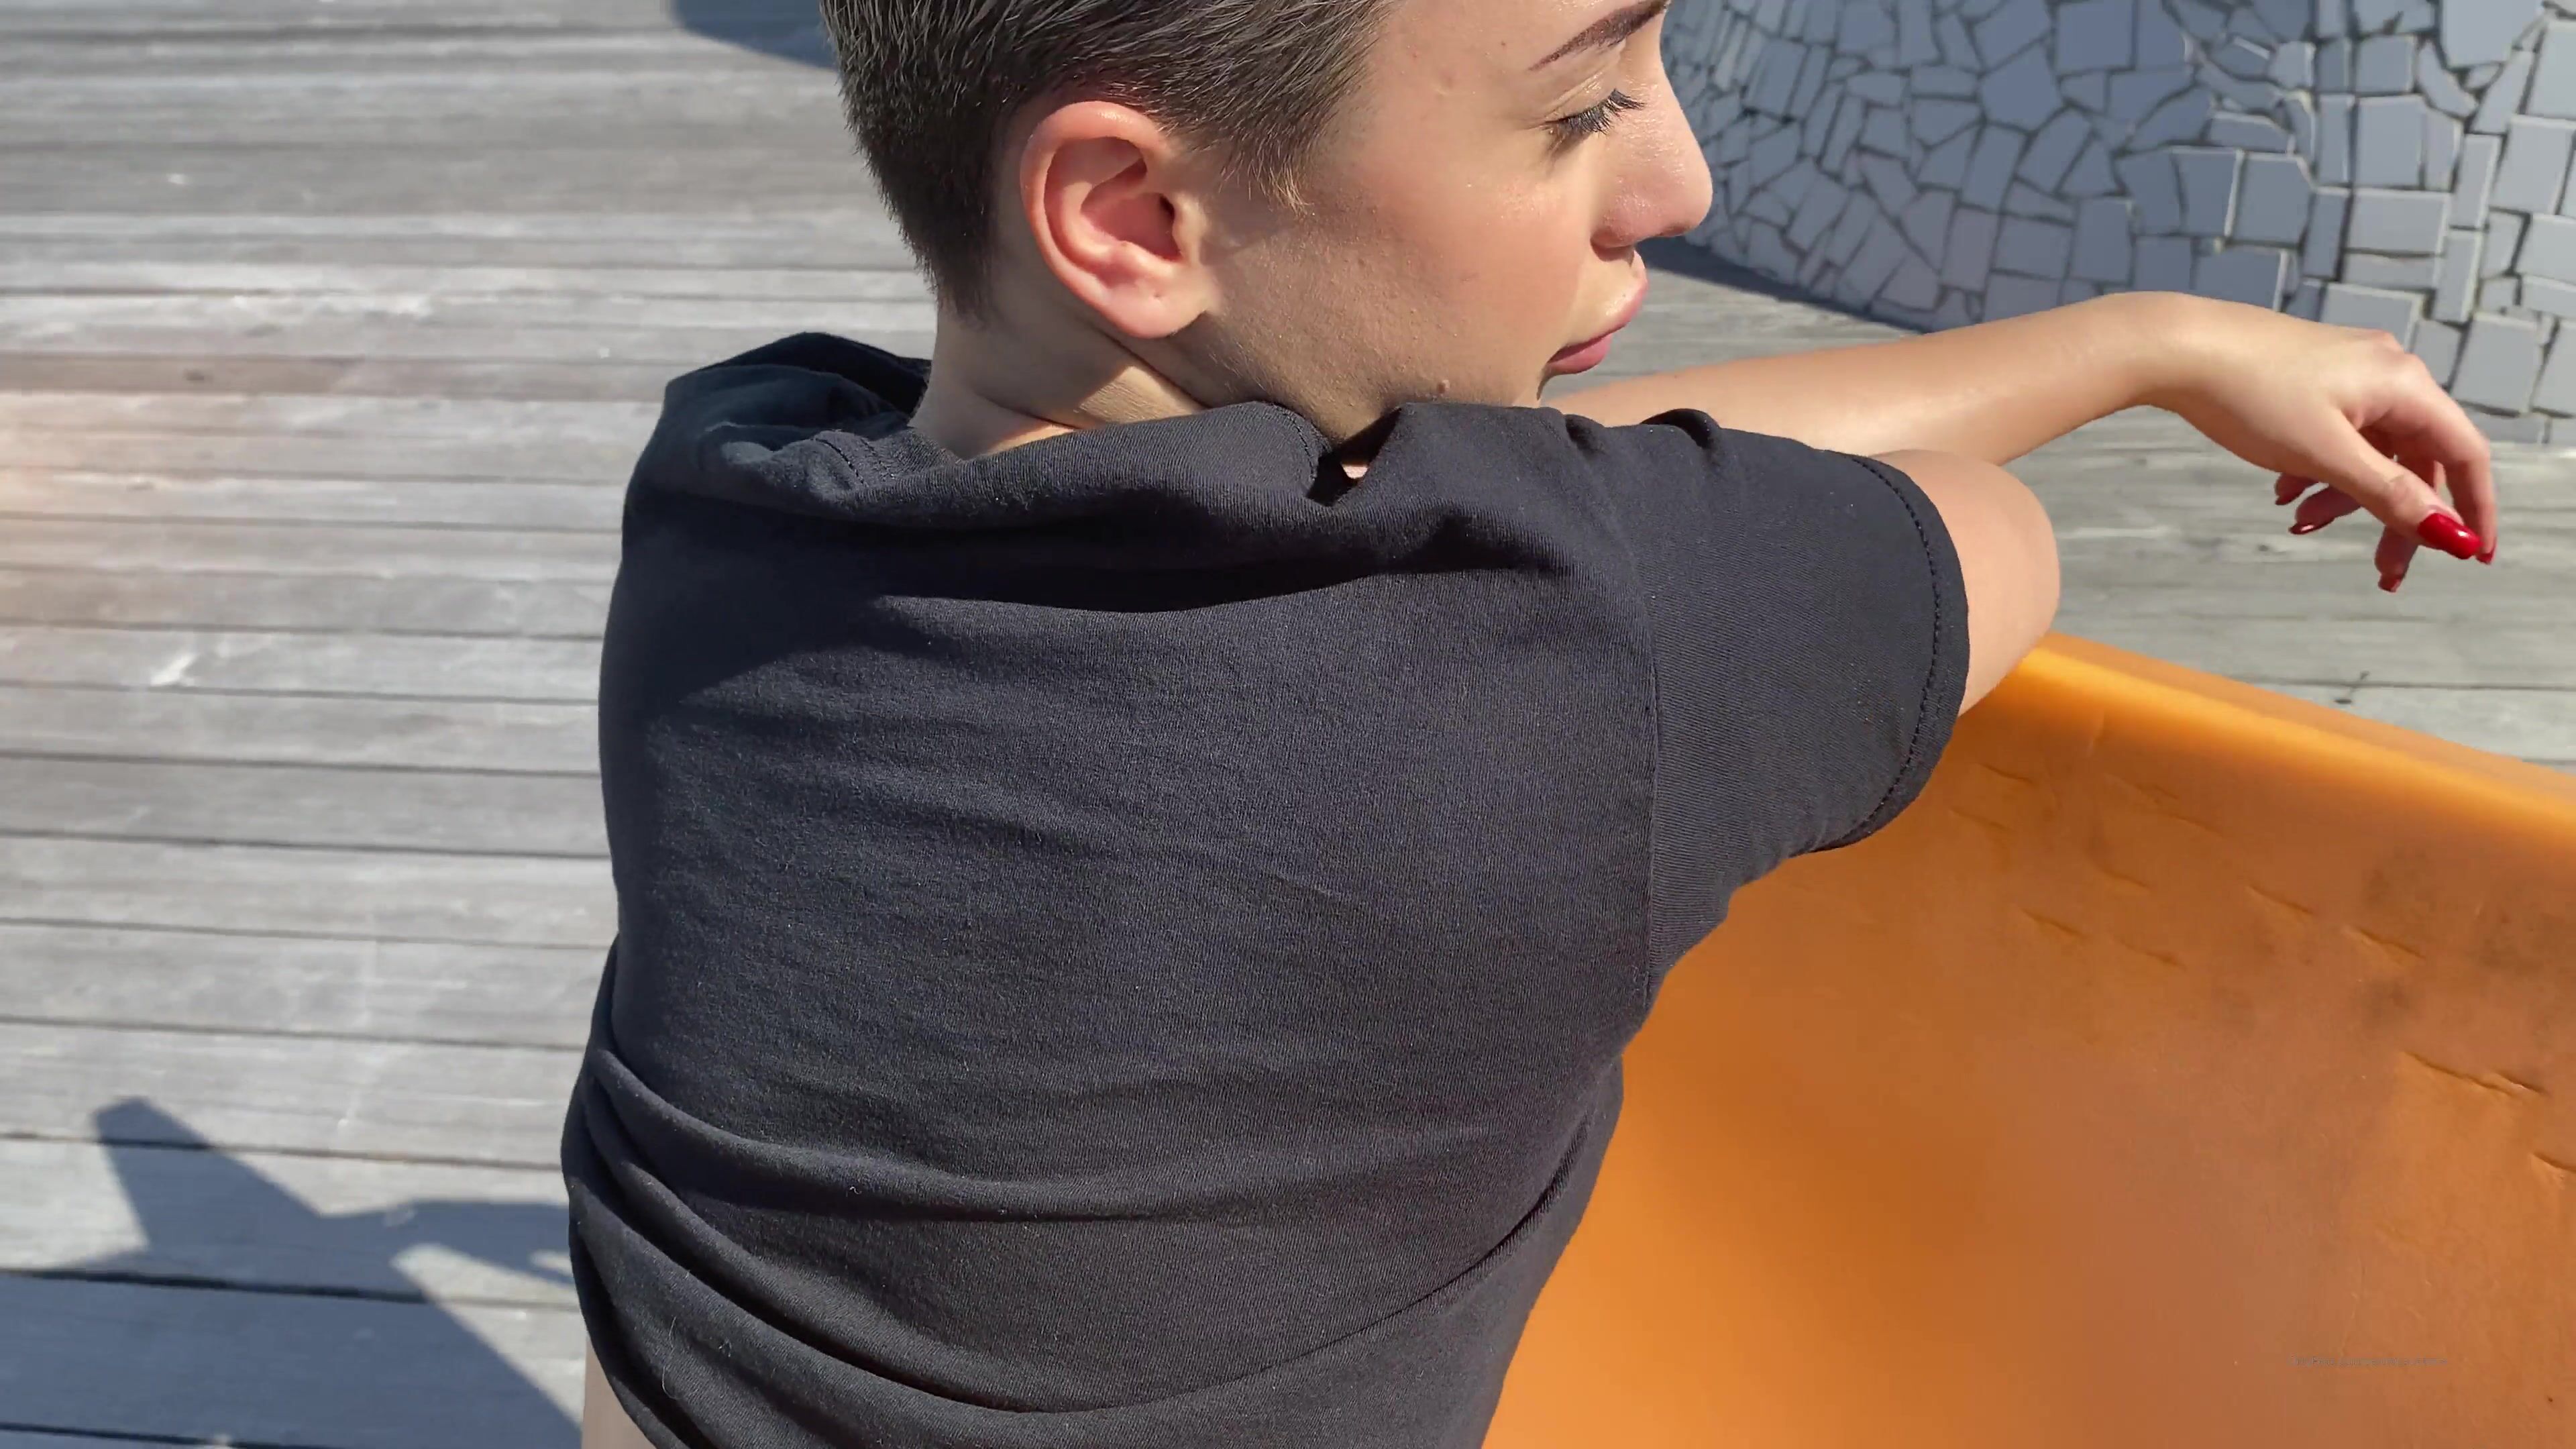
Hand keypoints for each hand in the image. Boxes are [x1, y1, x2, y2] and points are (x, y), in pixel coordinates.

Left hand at [2141, 297, 2495, 591]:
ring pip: (2373, 453)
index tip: (2475, 558)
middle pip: (2416, 460)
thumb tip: (2448, 534)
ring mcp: (2351, 374)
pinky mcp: (2314, 381)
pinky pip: (2339, 437)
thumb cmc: (2250, 395)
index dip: (2475, 508)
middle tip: (2381, 574)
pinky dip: (2320, 472)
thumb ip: (2388, 495)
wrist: (2177, 348)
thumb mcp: (2325, 455)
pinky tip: (2283, 491)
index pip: (2465, 454)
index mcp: (2404, 385)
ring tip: (2298, 522)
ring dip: (2345, 497)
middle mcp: (2388, 373)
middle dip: (2396, 517)